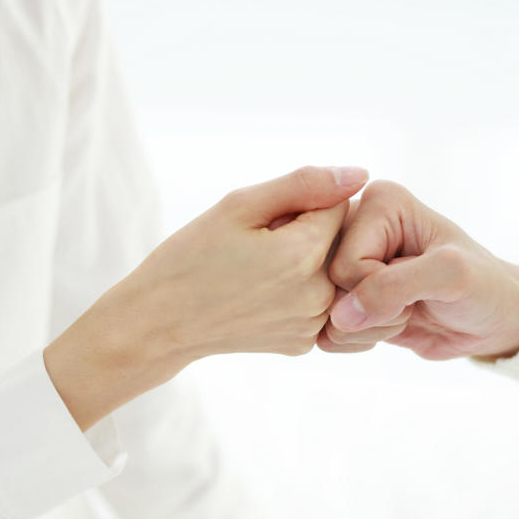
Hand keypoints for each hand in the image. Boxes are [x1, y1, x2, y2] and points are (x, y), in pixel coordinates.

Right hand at [45, 166, 367, 429]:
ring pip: (330, 273)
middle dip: (308, 233)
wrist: (158, 323)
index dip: (302, 204)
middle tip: (259, 246)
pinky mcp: (303, 344)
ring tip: (258, 271)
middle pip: (339, 242)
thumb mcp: (239, 206)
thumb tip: (361, 174)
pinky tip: (260, 295)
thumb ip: (305, 185)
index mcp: (305, 256)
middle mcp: (319, 296)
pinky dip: (299, 293)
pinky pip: (318, 303)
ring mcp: (312, 326)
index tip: (268, 219)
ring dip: (306, 263)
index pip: (339, 205)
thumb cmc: (190, 257)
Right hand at [319, 180, 518, 359]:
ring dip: (368, 328)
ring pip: (323, 313)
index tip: (419, 283)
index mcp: (378, 203)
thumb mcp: (451, 276)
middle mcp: (355, 227)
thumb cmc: (482, 285)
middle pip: (326, 287)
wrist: (494, 318)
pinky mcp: (346, 298)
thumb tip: (340, 316)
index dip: (380, 287)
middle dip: (372, 310)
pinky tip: (389, 326)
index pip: (345, 263)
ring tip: (405, 312)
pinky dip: (359, 340)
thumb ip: (394, 287)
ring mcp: (347, 264)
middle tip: (411, 303)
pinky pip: (325, 333)